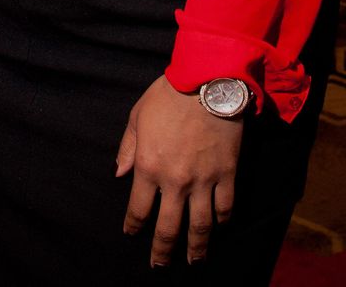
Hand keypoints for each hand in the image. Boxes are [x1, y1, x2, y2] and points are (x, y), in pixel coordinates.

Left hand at [115, 75, 242, 266]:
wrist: (206, 80)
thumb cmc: (168, 95)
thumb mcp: (137, 116)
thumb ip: (128, 148)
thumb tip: (119, 174)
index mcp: (148, 165)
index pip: (138, 208)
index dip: (133, 225)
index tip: (131, 233)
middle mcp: (175, 180)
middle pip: (168, 227)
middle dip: (162, 250)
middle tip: (159, 265)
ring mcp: (204, 180)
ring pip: (200, 226)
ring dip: (196, 248)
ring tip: (194, 261)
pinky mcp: (227, 174)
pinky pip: (225, 207)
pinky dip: (222, 221)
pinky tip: (218, 227)